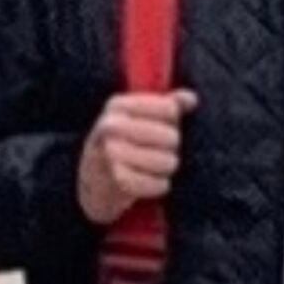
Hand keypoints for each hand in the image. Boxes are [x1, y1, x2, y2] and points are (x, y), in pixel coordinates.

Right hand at [78, 89, 197, 224]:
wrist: (92, 181)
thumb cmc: (125, 141)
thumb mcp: (140, 116)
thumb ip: (168, 103)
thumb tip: (191, 98)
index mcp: (118, 105)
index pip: (169, 108)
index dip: (174, 120)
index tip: (165, 125)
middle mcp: (111, 125)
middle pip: (171, 136)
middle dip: (172, 147)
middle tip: (162, 151)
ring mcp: (111, 153)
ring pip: (167, 161)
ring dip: (167, 167)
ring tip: (159, 167)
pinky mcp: (117, 180)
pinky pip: (157, 183)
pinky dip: (159, 185)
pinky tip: (155, 182)